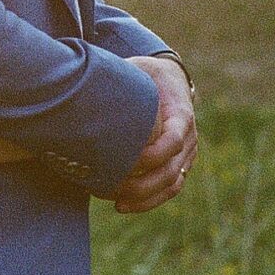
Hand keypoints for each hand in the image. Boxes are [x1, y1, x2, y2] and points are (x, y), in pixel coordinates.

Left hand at [112, 58, 196, 214]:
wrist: (169, 81)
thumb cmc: (146, 75)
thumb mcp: (136, 68)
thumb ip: (121, 76)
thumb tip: (85, 80)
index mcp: (181, 113)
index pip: (174, 140)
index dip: (152, 155)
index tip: (127, 161)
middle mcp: (189, 137)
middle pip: (172, 170)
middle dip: (143, 185)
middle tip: (112, 189)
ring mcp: (187, 154)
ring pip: (172, 184)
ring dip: (144, 198)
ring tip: (117, 203)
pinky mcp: (179, 165)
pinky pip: (169, 189)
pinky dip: (148, 202)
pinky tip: (122, 206)